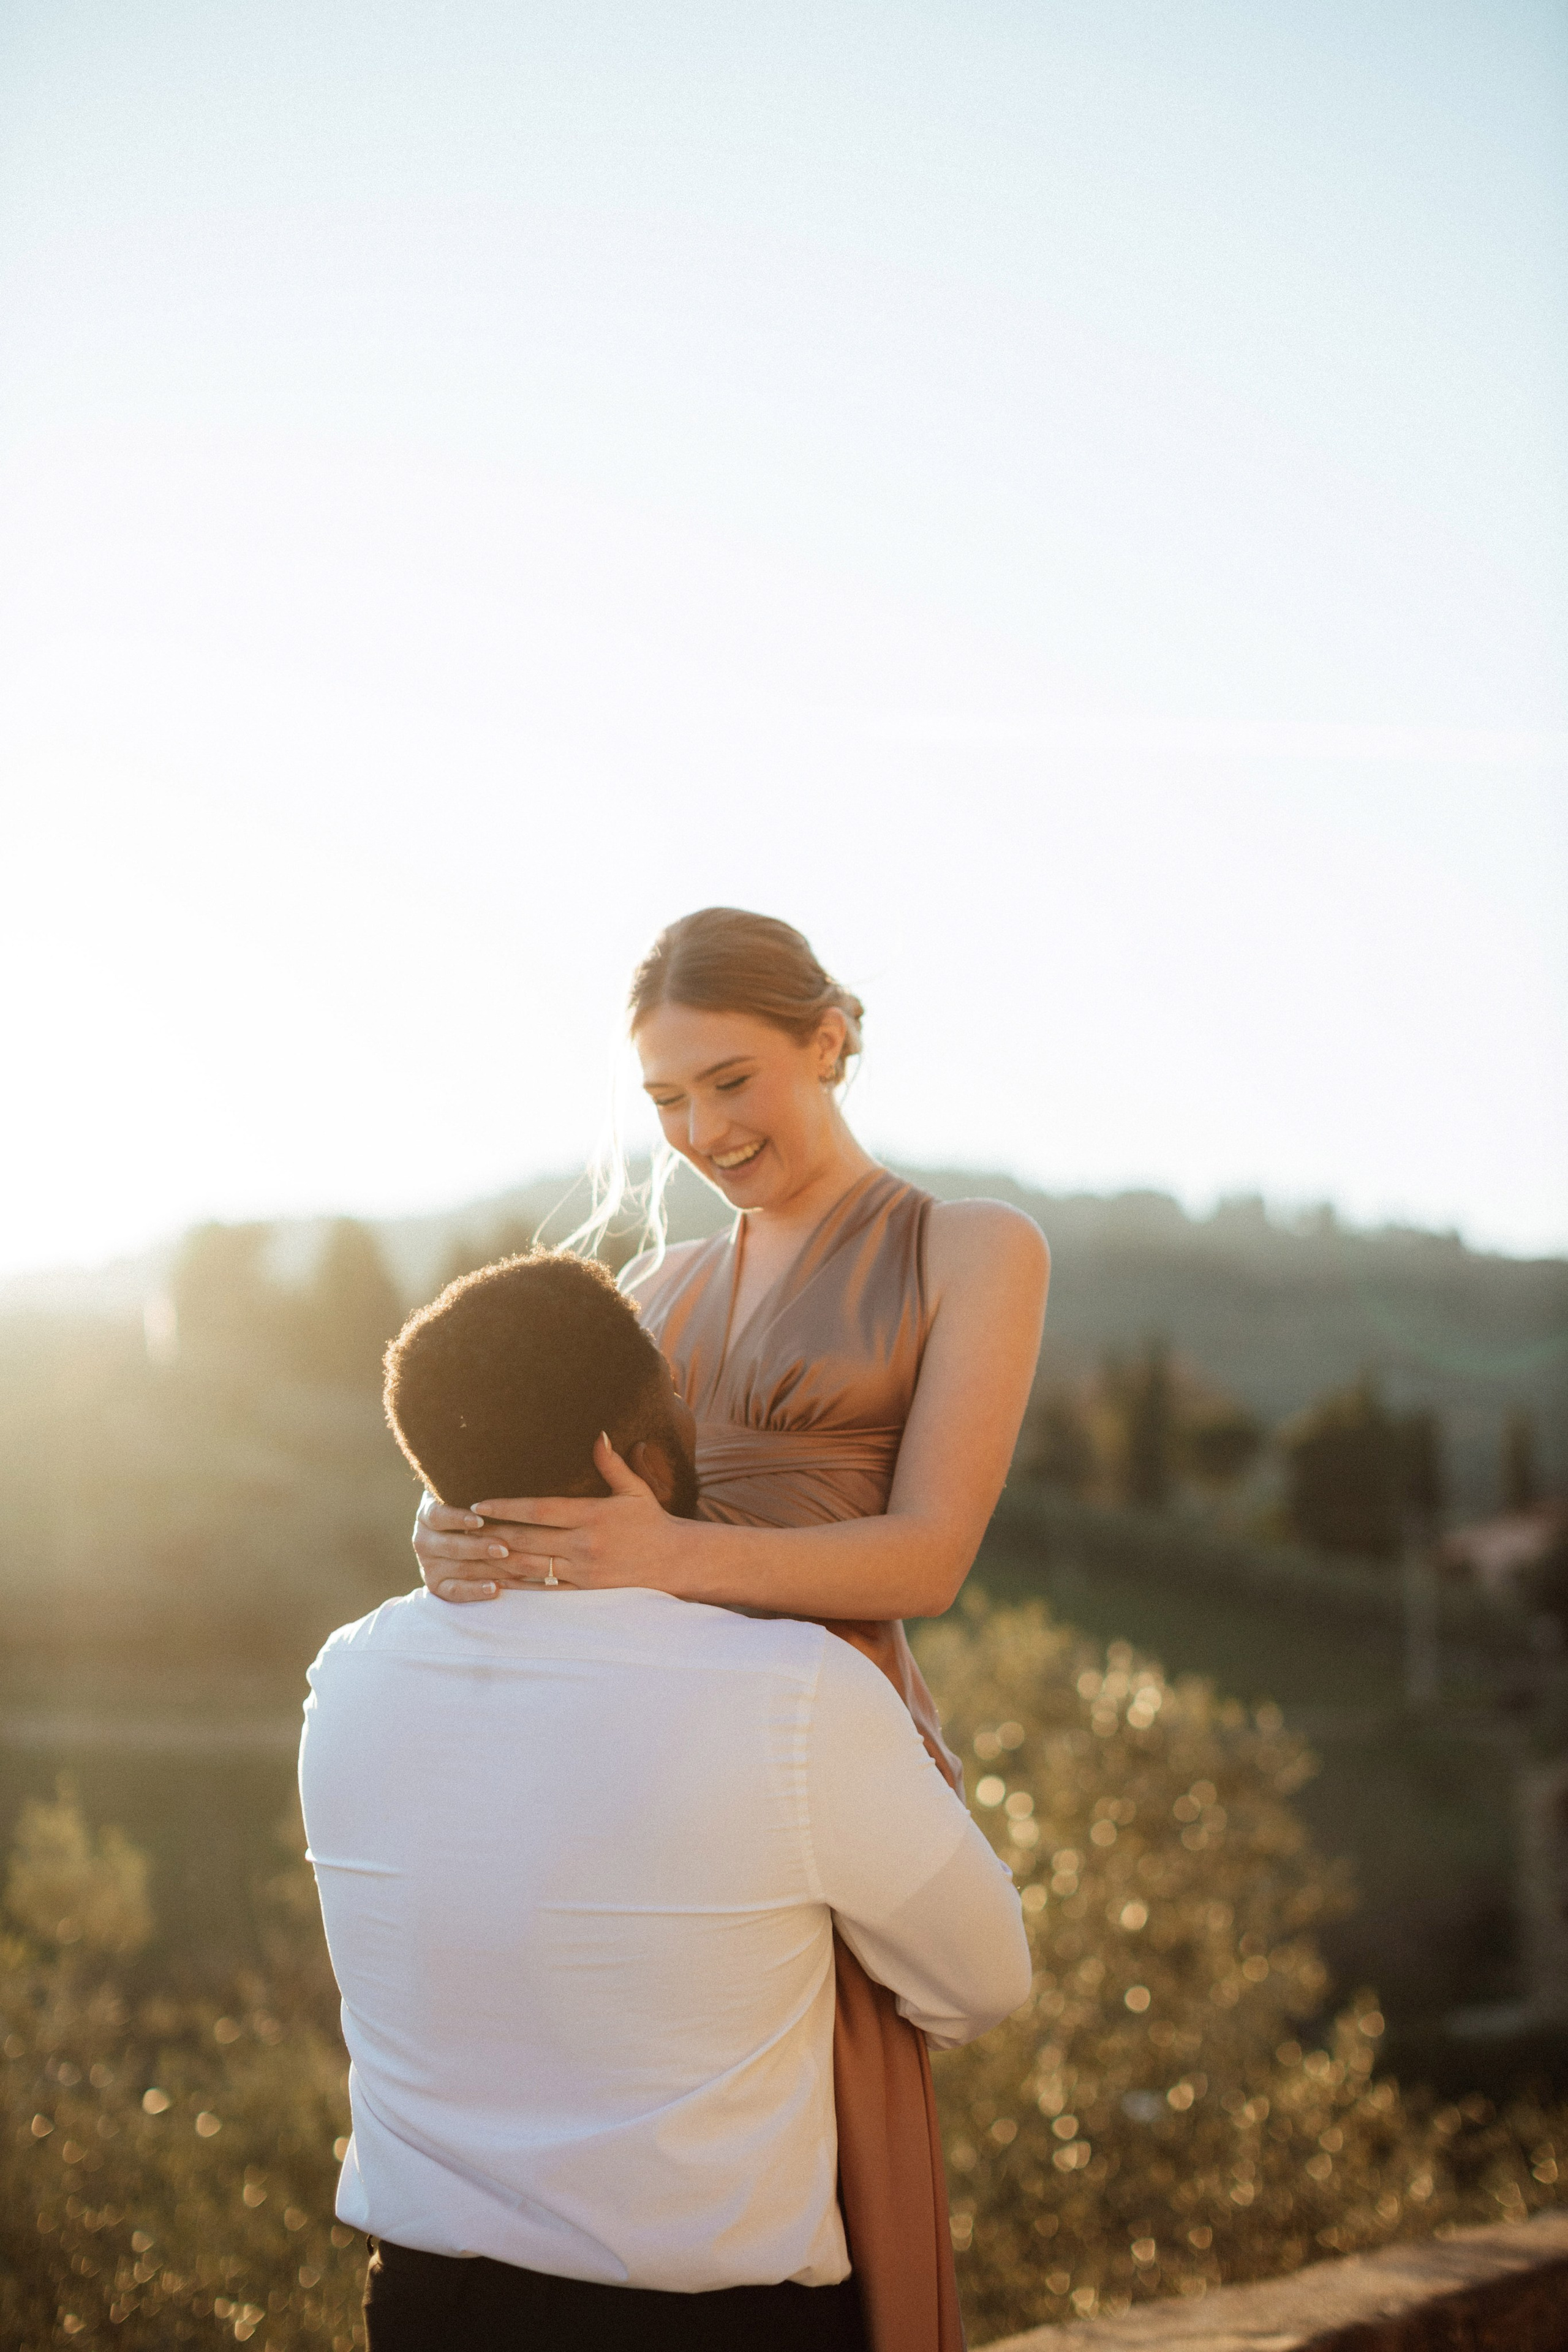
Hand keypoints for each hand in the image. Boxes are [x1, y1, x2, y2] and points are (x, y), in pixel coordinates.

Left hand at [414, 1438, 687, 1601]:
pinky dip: (518, 1587)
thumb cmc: (652, 1522)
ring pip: (531, 1566)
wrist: (676, 1562)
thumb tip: (598, 1435)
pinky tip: (496, 1583)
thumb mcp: (636, 1490)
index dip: (506, 1507)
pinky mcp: (585, 1591)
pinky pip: (545, 1591)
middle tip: (461, 1529)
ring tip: (469, 1555)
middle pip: (528, 1539)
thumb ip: (612, 1465)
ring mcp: (583, 1571)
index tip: (478, 1504)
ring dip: (498, 1560)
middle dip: (492, 1534)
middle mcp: (584, 1544)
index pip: (540, 1509)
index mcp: (592, 1516)